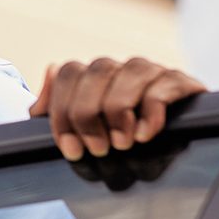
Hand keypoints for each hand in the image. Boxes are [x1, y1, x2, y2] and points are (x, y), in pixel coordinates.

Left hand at [28, 57, 205, 160]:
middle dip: (89, 113)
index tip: (70, 148)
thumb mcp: (83, 135)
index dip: (63, 110)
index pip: (67, 73)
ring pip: (130, 71)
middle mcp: (120, 68)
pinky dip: (151, 111)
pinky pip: (164, 86)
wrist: (174, 150)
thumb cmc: (118, 143)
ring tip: (121, 144)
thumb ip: (55, 118)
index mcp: (92, 75)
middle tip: (96, 149)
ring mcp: (152, 72)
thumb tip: (37, 108)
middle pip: (96, 69)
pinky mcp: (181, 83)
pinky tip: (144, 135)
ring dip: (119, 109)